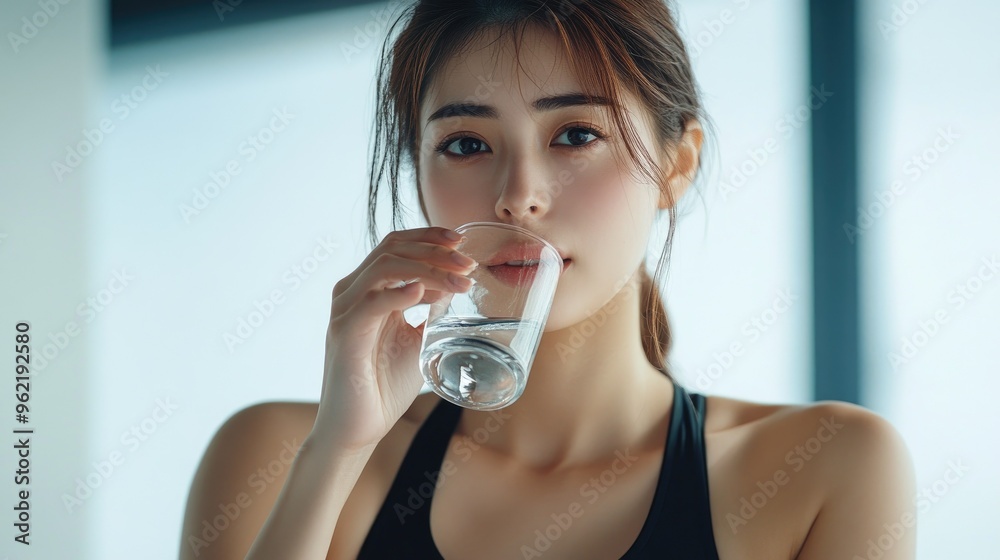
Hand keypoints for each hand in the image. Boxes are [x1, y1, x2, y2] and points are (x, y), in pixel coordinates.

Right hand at [310, 227, 477, 450]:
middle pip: (392, 249)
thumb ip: (431, 311)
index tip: (462, 242)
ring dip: (428, 269)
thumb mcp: (417, 340)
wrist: (359, 427)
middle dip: (434, 251)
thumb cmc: (383, 385)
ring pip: (385, 268)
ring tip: (460, 281)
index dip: (428, 237)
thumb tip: (455, 286)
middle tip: (468, 265)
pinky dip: (400, 294)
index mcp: (367, 289)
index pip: (395, 245)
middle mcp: (352, 293)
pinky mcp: (344, 334)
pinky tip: (425, 294)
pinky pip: (372, 303)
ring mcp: (345, 311)